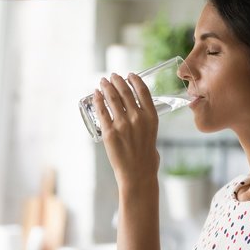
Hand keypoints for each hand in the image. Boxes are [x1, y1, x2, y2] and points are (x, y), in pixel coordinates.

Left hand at [94, 73, 159, 191]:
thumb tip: (138, 119)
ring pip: (112, 98)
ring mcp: (123, 124)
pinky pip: (101, 111)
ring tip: (103, 81)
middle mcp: (138, 118)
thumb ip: (146, 124)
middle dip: (117, 80)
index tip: (129, 74)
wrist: (138, 174)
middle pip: (125, 92)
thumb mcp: (153, 135)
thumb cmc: (147, 159)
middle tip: (112, 76)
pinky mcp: (110, 132)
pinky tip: (96, 94)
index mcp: (152, 117)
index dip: (135, 80)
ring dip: (106, 86)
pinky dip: (98, 100)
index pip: (143, 91)